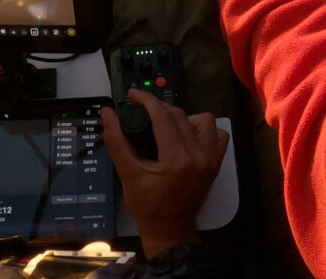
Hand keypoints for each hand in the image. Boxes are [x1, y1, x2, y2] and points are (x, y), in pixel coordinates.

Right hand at [101, 89, 229, 258]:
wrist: (169, 230)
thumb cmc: (147, 206)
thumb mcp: (127, 174)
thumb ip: (116, 141)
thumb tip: (107, 112)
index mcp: (177, 159)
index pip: (163, 116)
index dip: (147, 100)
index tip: (133, 95)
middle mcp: (199, 156)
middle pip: (180, 115)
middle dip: (159, 108)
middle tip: (142, 112)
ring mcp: (211, 160)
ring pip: (203, 121)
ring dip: (184, 117)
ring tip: (167, 127)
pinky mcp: (216, 164)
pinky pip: (218, 135)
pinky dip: (204, 131)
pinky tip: (188, 137)